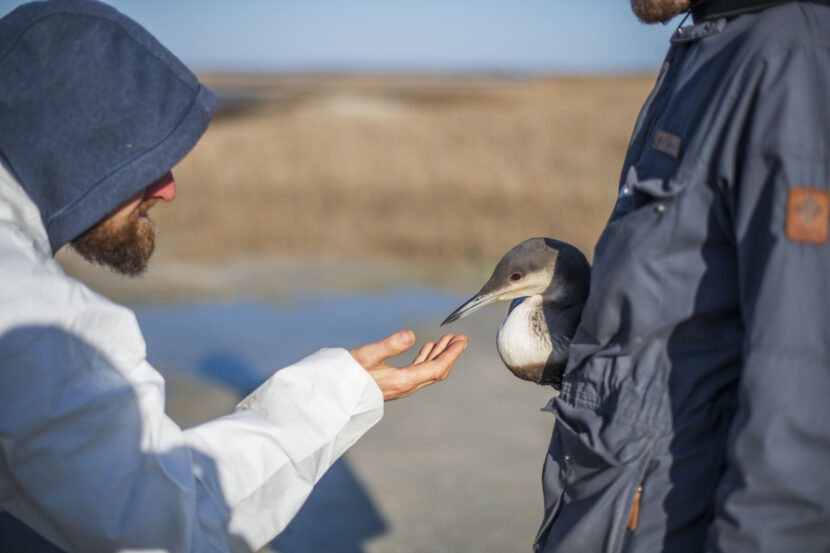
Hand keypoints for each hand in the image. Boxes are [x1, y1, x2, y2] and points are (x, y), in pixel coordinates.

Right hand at [349, 330, 467, 400]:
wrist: (335, 393)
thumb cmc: (348, 374)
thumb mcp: (368, 355)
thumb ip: (390, 345)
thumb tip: (411, 334)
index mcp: (404, 380)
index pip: (436, 368)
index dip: (452, 355)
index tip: (462, 341)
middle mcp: (406, 386)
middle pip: (436, 371)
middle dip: (450, 354)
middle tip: (461, 338)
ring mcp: (401, 386)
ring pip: (428, 370)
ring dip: (439, 355)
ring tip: (448, 339)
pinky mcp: (394, 383)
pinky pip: (417, 371)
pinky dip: (426, 358)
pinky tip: (428, 347)